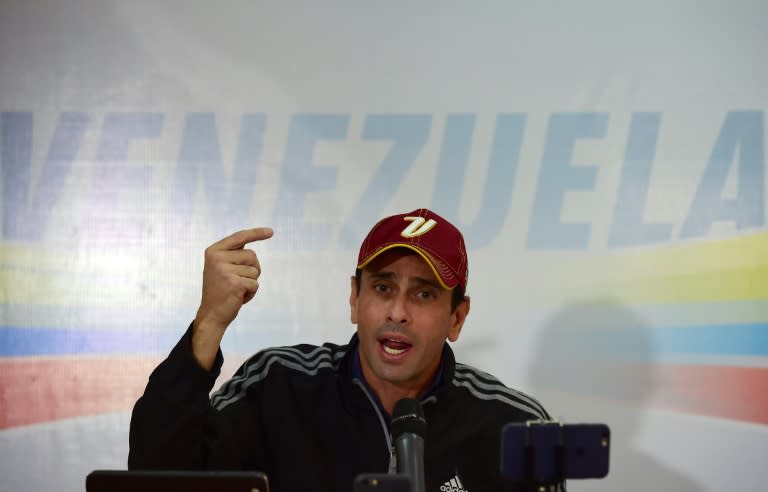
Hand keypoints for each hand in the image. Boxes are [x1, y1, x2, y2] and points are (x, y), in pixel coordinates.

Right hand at [192, 227, 272, 369]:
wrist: (211, 315)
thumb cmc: (220, 291)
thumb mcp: (221, 268)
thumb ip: (233, 255)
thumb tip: (252, 251)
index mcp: (213, 251)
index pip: (239, 237)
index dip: (256, 234)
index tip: (271, 232)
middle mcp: (217, 258)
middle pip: (252, 255)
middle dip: (252, 269)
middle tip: (238, 282)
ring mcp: (225, 270)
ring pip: (255, 270)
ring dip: (251, 282)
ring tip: (236, 290)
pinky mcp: (234, 283)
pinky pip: (255, 284)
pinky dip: (251, 293)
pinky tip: (239, 298)